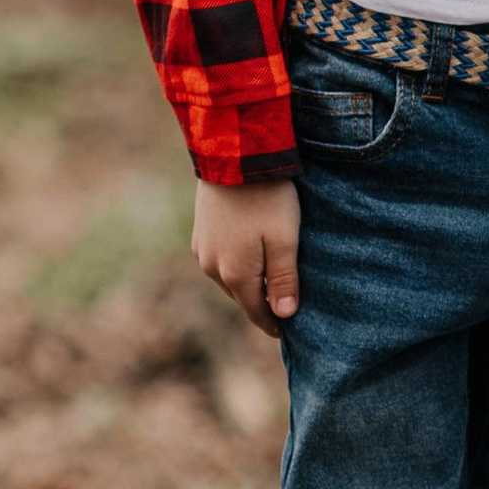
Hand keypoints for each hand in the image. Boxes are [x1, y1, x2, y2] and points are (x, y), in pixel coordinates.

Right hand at [193, 175, 300, 332]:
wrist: (233, 156)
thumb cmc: (267, 198)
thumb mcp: (285, 239)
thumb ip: (284, 279)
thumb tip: (285, 316)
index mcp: (235, 275)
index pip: (256, 311)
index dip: (273, 323)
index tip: (288, 332)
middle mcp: (212, 268)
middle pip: (242, 296)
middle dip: (261, 304)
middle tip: (282, 308)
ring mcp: (202, 249)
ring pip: (229, 278)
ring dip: (248, 283)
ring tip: (269, 282)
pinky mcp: (200, 231)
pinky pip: (219, 259)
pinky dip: (236, 264)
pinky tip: (250, 255)